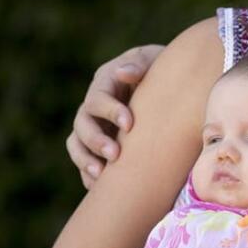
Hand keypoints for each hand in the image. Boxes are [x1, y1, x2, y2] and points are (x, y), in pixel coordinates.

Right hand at [67, 44, 163, 187]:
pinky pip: (86, 162)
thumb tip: (123, 72)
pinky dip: (89, 175)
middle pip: (82, 124)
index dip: (110, 112)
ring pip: (77, 144)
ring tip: (101, 175)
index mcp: (105, 83)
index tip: (130, 124)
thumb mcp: (153, 59)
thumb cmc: (162, 68)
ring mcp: (95, 127)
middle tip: (115, 155)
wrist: (171, 85)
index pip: (97, 99)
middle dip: (96, 140)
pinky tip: (100, 188)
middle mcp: (94, 107)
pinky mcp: (99, 145)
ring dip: (86, 160)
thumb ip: (139, 63)